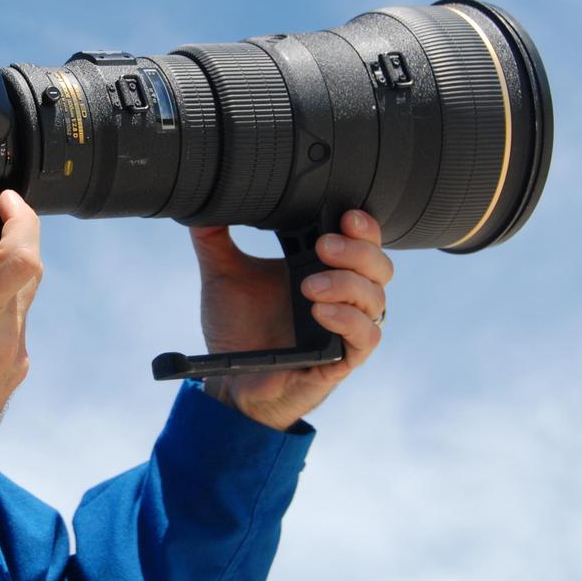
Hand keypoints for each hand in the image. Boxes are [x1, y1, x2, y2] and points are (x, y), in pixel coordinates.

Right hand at [0, 191, 41, 496]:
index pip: (23, 252)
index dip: (22, 217)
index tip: (7, 201)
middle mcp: (3, 333)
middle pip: (30, 271)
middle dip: (15, 241)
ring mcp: (13, 358)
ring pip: (23, 302)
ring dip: (4, 281)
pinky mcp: (11, 378)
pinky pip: (15, 332)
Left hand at [190, 210, 391, 430]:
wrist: (229, 380)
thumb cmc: (237, 328)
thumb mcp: (222, 275)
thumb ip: (214, 237)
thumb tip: (203, 199)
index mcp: (322, 268)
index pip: (360, 239)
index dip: (362, 225)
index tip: (344, 214)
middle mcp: (342, 295)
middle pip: (378, 264)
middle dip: (357, 250)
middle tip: (322, 246)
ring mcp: (345, 327)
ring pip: (375, 298)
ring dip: (347, 285)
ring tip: (309, 286)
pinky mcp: (342, 359)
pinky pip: (365, 337)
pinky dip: (348, 321)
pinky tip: (321, 312)